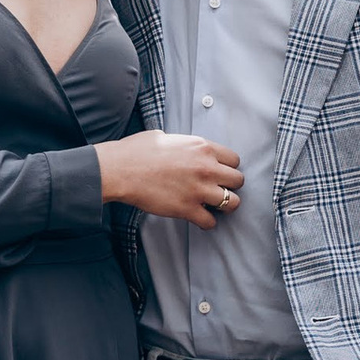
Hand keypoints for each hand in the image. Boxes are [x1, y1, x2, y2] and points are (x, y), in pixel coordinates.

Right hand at [95, 131, 245, 228]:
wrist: (120, 170)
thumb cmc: (137, 151)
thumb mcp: (165, 137)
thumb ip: (183, 144)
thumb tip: (182, 148)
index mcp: (202, 147)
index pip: (234, 159)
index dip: (227, 167)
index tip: (220, 173)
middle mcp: (206, 168)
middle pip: (238, 181)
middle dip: (230, 186)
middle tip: (219, 189)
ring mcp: (198, 190)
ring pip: (233, 202)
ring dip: (224, 205)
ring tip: (214, 206)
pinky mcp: (187, 209)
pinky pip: (211, 222)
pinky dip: (207, 222)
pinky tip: (199, 218)